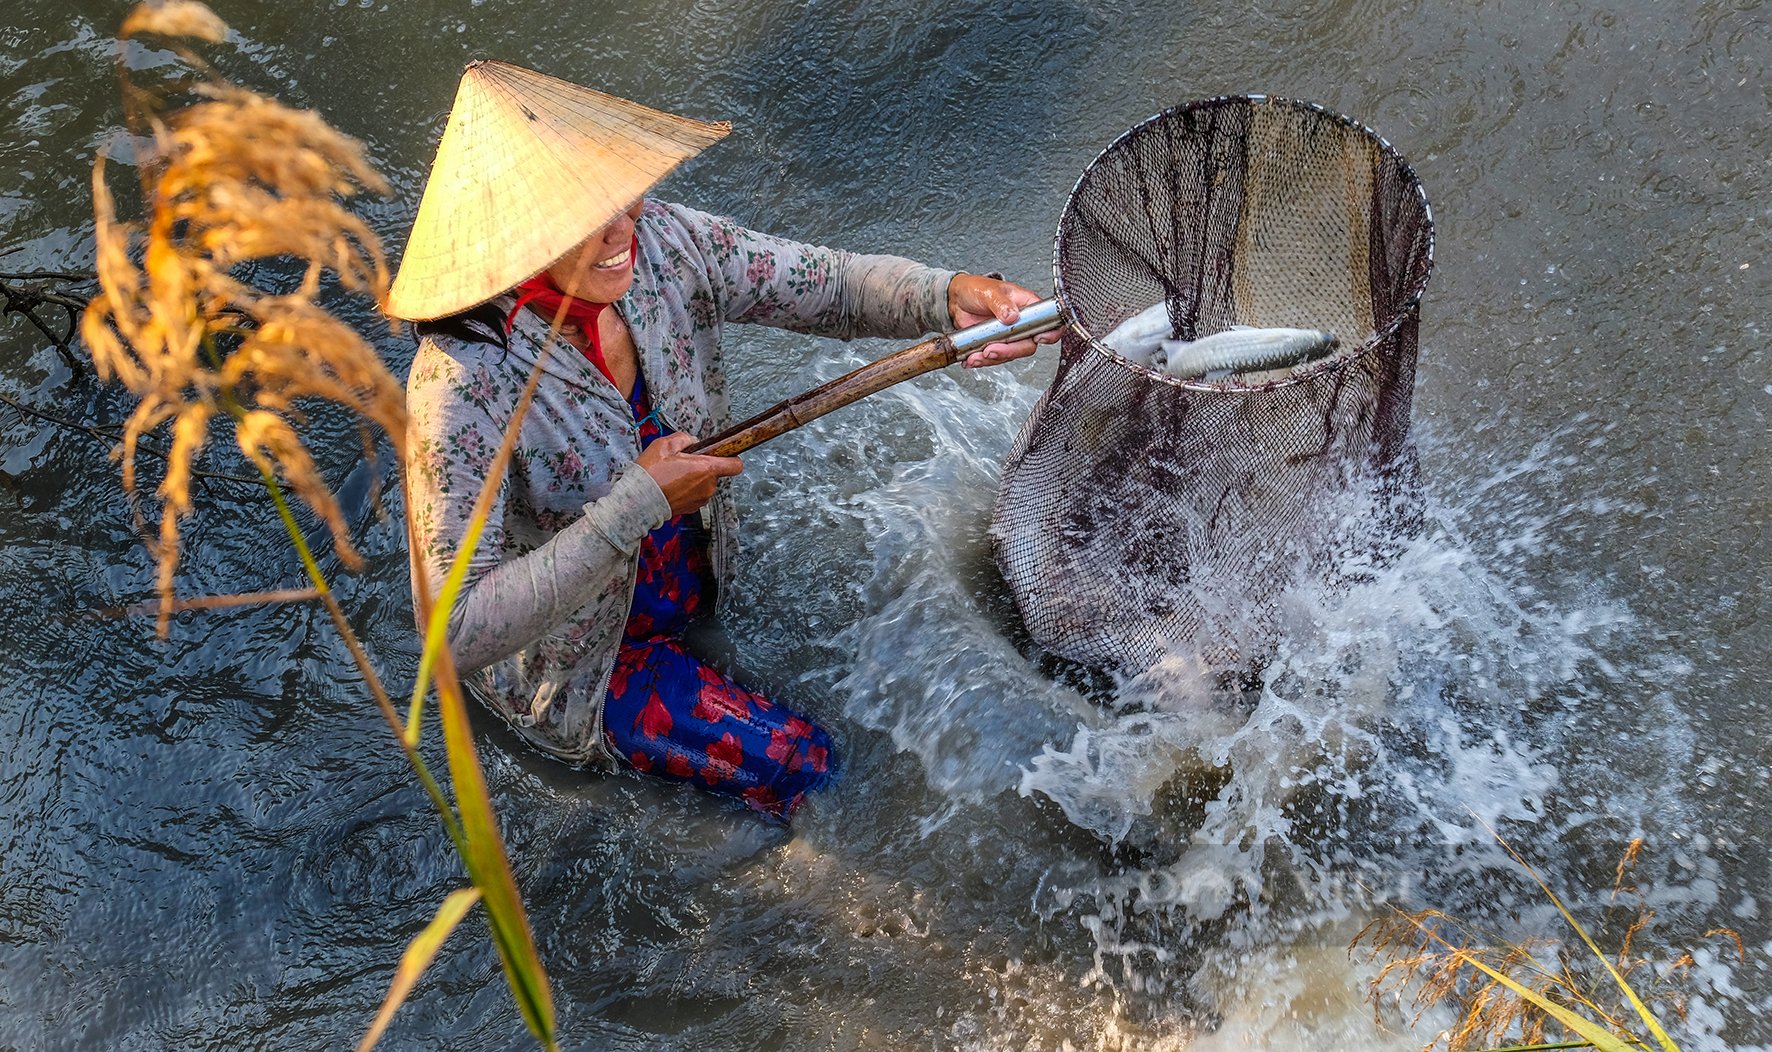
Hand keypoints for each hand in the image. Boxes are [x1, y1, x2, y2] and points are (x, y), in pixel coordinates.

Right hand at [636, 432, 742, 516]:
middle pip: (715, 473)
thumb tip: (692, 441)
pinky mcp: (692, 509)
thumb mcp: (665, 445)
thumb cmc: (652, 473)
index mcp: (707, 469)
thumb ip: (684, 438)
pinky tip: (672, 485)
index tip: (722, 454)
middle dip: (703, 466)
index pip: (735, 465)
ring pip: (705, 484)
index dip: (731, 458)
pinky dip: (688, 490)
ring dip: (695, 479)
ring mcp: (701, 499)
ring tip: (674, 475)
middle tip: (683, 463)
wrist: (639, 500)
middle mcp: (708, 486)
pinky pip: (696, 494)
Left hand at [946, 273, 1062, 368]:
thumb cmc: (977, 288)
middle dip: (1010, 351)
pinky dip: (982, 361)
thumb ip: (1001, 302)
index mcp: (1026, 305)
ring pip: (1010, 355)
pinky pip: (995, 358)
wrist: (957, 300)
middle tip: (991, 349)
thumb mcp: (989, 291)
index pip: (1048, 320)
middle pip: (1028, 344)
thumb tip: (1012, 315)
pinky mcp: (996, 344)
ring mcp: (1009, 335)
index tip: (1038, 338)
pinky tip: (972, 358)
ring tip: (976, 355)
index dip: (1050, 332)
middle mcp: (1022, 323)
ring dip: (992, 358)